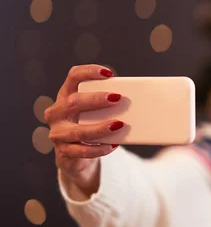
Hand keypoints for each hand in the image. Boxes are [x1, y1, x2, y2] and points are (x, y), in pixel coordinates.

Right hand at [46, 65, 123, 194]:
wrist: (75, 154)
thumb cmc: (89, 124)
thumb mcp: (94, 110)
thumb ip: (107, 103)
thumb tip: (138, 99)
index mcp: (66, 95)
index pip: (74, 76)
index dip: (89, 72)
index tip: (109, 73)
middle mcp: (57, 112)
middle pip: (73, 102)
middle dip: (96, 100)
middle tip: (117, 98)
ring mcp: (58, 133)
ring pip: (77, 130)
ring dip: (100, 128)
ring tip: (119, 124)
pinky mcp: (63, 151)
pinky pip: (81, 151)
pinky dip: (99, 149)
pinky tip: (112, 146)